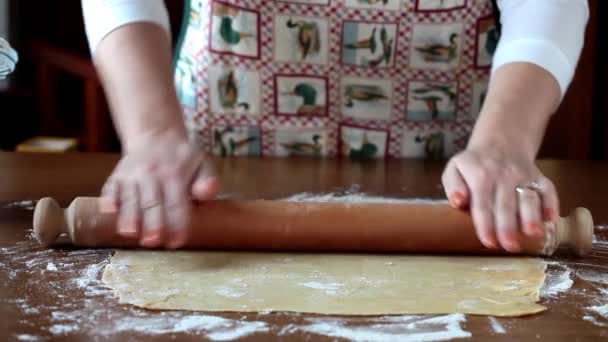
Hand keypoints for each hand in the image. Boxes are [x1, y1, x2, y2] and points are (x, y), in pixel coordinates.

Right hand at [99, 132, 219, 248]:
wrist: (156, 134)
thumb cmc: (183, 157)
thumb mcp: (203, 163)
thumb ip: (207, 180)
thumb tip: (206, 192)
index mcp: (176, 175)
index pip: (176, 203)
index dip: (176, 224)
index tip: (176, 242)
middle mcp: (152, 174)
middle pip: (151, 203)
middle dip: (151, 223)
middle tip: (152, 242)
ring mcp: (132, 174)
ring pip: (129, 197)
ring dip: (128, 216)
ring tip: (130, 233)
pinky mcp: (116, 175)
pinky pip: (109, 188)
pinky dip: (108, 199)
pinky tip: (108, 212)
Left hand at [441, 146, 558, 252]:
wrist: (500, 143)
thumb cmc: (473, 164)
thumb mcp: (454, 169)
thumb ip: (453, 186)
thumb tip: (457, 201)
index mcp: (480, 176)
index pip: (482, 203)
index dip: (486, 224)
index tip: (489, 242)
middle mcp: (504, 175)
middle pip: (506, 204)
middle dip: (508, 226)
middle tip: (510, 246)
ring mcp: (524, 176)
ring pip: (529, 197)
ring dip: (531, 216)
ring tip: (533, 234)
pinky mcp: (539, 178)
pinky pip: (548, 189)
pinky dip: (551, 203)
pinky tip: (550, 218)